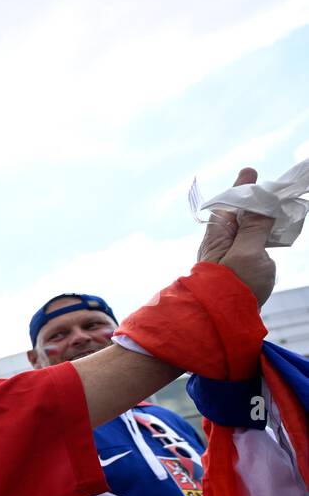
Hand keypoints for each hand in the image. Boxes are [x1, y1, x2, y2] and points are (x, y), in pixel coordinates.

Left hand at [197, 168, 277, 305]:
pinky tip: (275, 234)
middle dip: (253, 201)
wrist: (219, 324)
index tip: (249, 171)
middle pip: (238, 216)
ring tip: (277, 208)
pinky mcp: (239, 272)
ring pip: (247, 231)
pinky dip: (264, 236)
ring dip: (261, 219)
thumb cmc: (230, 287)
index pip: (229, 204)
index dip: (241, 188)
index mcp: (218, 236)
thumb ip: (254, 227)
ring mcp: (230, 259)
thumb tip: (259, 202)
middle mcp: (221, 245)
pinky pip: (253, 246)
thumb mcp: (246, 253)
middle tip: (269, 188)